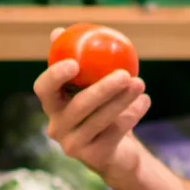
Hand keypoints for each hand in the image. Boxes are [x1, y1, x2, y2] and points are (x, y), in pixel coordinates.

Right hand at [33, 32, 150, 180]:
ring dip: (123, 99)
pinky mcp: (94, 158)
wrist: (117, 151)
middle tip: (125, 74)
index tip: (75, 62)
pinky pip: (115, 132)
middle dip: (103, 88)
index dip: (55, 76)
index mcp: (52, 105)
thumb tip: (58, 31)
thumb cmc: (101, 109)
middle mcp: (57, 127)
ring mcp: (73, 145)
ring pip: (100, 120)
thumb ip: (78, 60)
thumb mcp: (89, 85)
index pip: (43, 89)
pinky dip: (132, 114)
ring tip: (140, 83)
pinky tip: (145, 101)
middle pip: (79, 106)